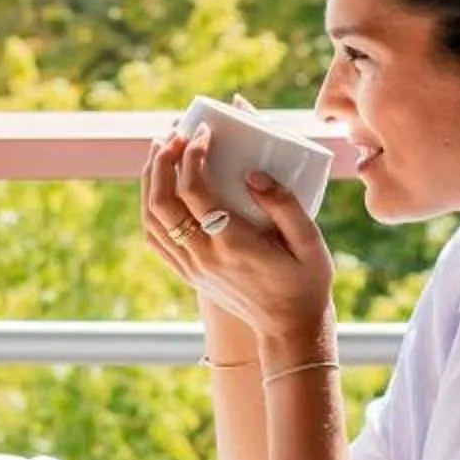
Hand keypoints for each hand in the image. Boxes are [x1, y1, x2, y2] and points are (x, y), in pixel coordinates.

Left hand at [141, 126, 334, 347]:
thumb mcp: (310, 242)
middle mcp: (204, 257)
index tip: (204, 131)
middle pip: (161, 202)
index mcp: (234, 245)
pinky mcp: (187, 273)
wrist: (289, 328)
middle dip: (162, 160)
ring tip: (162, 149)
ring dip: (150, 179)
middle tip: (175, 133)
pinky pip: (154, 237)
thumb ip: (285, 205)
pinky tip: (159, 185)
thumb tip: (254, 173)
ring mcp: (191, 267)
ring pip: (151, 218)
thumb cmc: (306, 282)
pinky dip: (149, 206)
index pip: (194, 191)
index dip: (193, 155)